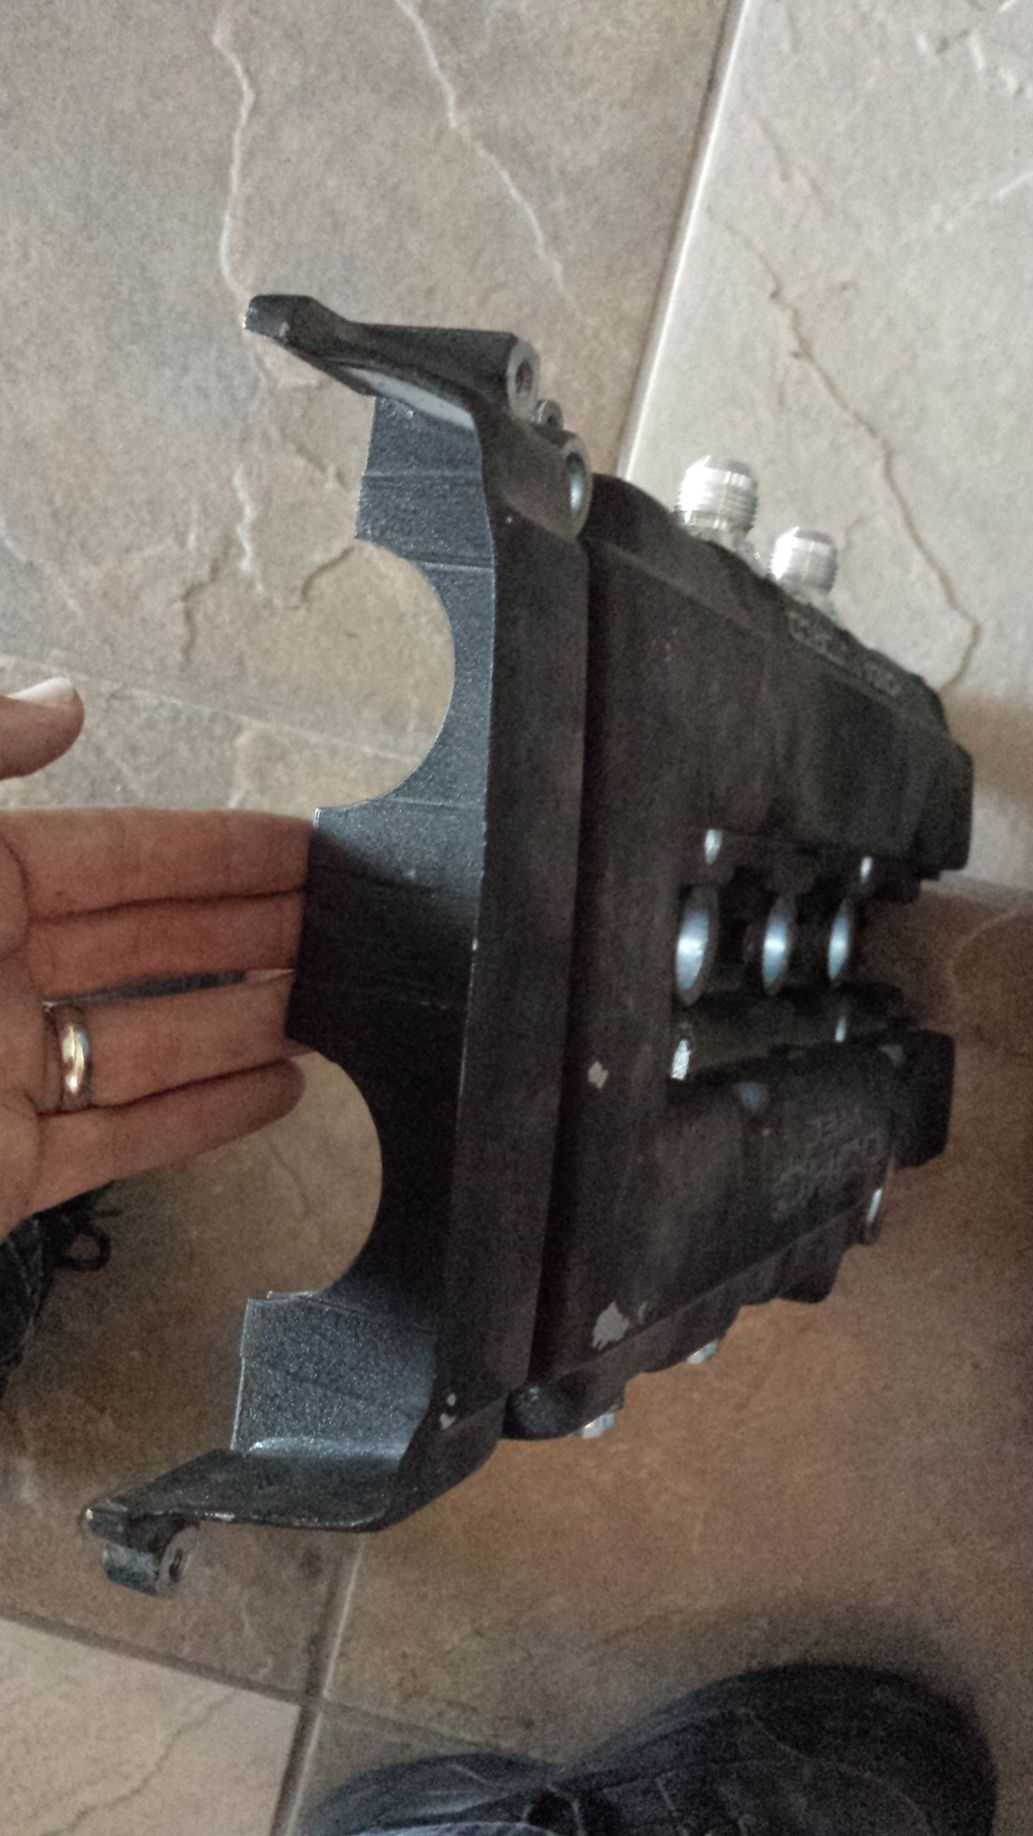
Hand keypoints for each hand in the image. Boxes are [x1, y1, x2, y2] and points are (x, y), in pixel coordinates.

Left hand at [0, 678, 308, 1239]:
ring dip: (245, 1024)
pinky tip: (277, 1094)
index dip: (216, 848)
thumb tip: (63, 703)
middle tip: (344, 923)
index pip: (121, 855)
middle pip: (151, 946)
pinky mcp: (6, 1171)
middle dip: (250, 931)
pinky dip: (205, 1122)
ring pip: (152, 1042)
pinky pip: (124, 1140)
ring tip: (334, 1007)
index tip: (300, 845)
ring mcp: (0, 1076)